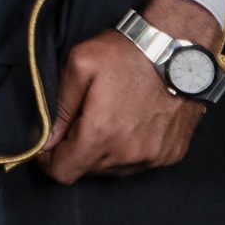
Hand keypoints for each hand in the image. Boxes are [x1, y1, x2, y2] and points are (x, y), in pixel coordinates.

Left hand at [39, 0, 220, 183]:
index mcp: (100, 133)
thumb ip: (59, 107)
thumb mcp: (79, 66)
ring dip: (101, 152)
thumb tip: (46, 139)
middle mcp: (127, 154)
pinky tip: (129, 124)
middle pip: (86, 171)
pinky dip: (126, 151)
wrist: (179, 51)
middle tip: (79, 121)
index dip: (48, 162)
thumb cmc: (125, 54)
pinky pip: (138, 164)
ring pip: (112, 170)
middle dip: (75, 151)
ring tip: (105, 119)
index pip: (63, 172)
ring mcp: (152, 157)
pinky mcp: (170, 155)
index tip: (48, 145)